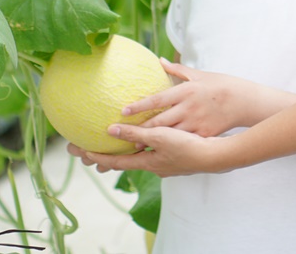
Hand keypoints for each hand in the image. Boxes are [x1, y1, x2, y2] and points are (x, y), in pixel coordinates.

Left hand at [68, 125, 226, 176]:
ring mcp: (164, 164)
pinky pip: (150, 154)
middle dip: (103, 156)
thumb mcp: (160, 136)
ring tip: (109, 144)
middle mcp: (153, 166)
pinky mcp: (174, 158)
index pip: (115, 161)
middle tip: (84, 150)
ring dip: (122, 152)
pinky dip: (140, 148)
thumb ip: (136, 132)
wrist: (216, 156)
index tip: (79, 151)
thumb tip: (111, 129)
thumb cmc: (189, 146)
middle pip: (122, 162)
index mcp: (147, 162)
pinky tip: (143, 140)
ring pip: (137, 158)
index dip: (96, 156)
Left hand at [128, 59, 247, 136]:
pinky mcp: (203, 135)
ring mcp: (196, 123)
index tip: (123, 111)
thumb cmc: (222, 85)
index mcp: (187, 91)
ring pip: (168, 136)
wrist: (246, 102)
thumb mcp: (200, 74)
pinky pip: (182, 143)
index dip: (139, 106)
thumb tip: (159, 61)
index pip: (157, 100)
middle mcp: (189, 108)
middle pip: (159, 122)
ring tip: (132, 147)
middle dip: (138, 130)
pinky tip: (157, 151)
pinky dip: (169, 148)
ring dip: (150, 142)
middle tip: (120, 136)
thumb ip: (177, 70)